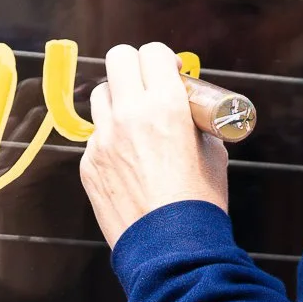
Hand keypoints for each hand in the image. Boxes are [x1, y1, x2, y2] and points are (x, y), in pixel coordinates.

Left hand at [79, 42, 228, 249]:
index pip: (152, 52)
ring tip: (136, 122)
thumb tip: (191, 114)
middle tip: (148, 84)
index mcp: (165, 104)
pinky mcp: (89, 164)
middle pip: (118, 58)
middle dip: (135, 66)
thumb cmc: (199, 201)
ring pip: (101, 95)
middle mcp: (129, 113)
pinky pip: (96, 136)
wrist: (172, 249)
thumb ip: (196, 123)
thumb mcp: (213, 151)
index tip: (172, 74)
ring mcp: (103, 139)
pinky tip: (129, 162)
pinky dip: (111, 139)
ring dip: (119, 99)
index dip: (164, 59)